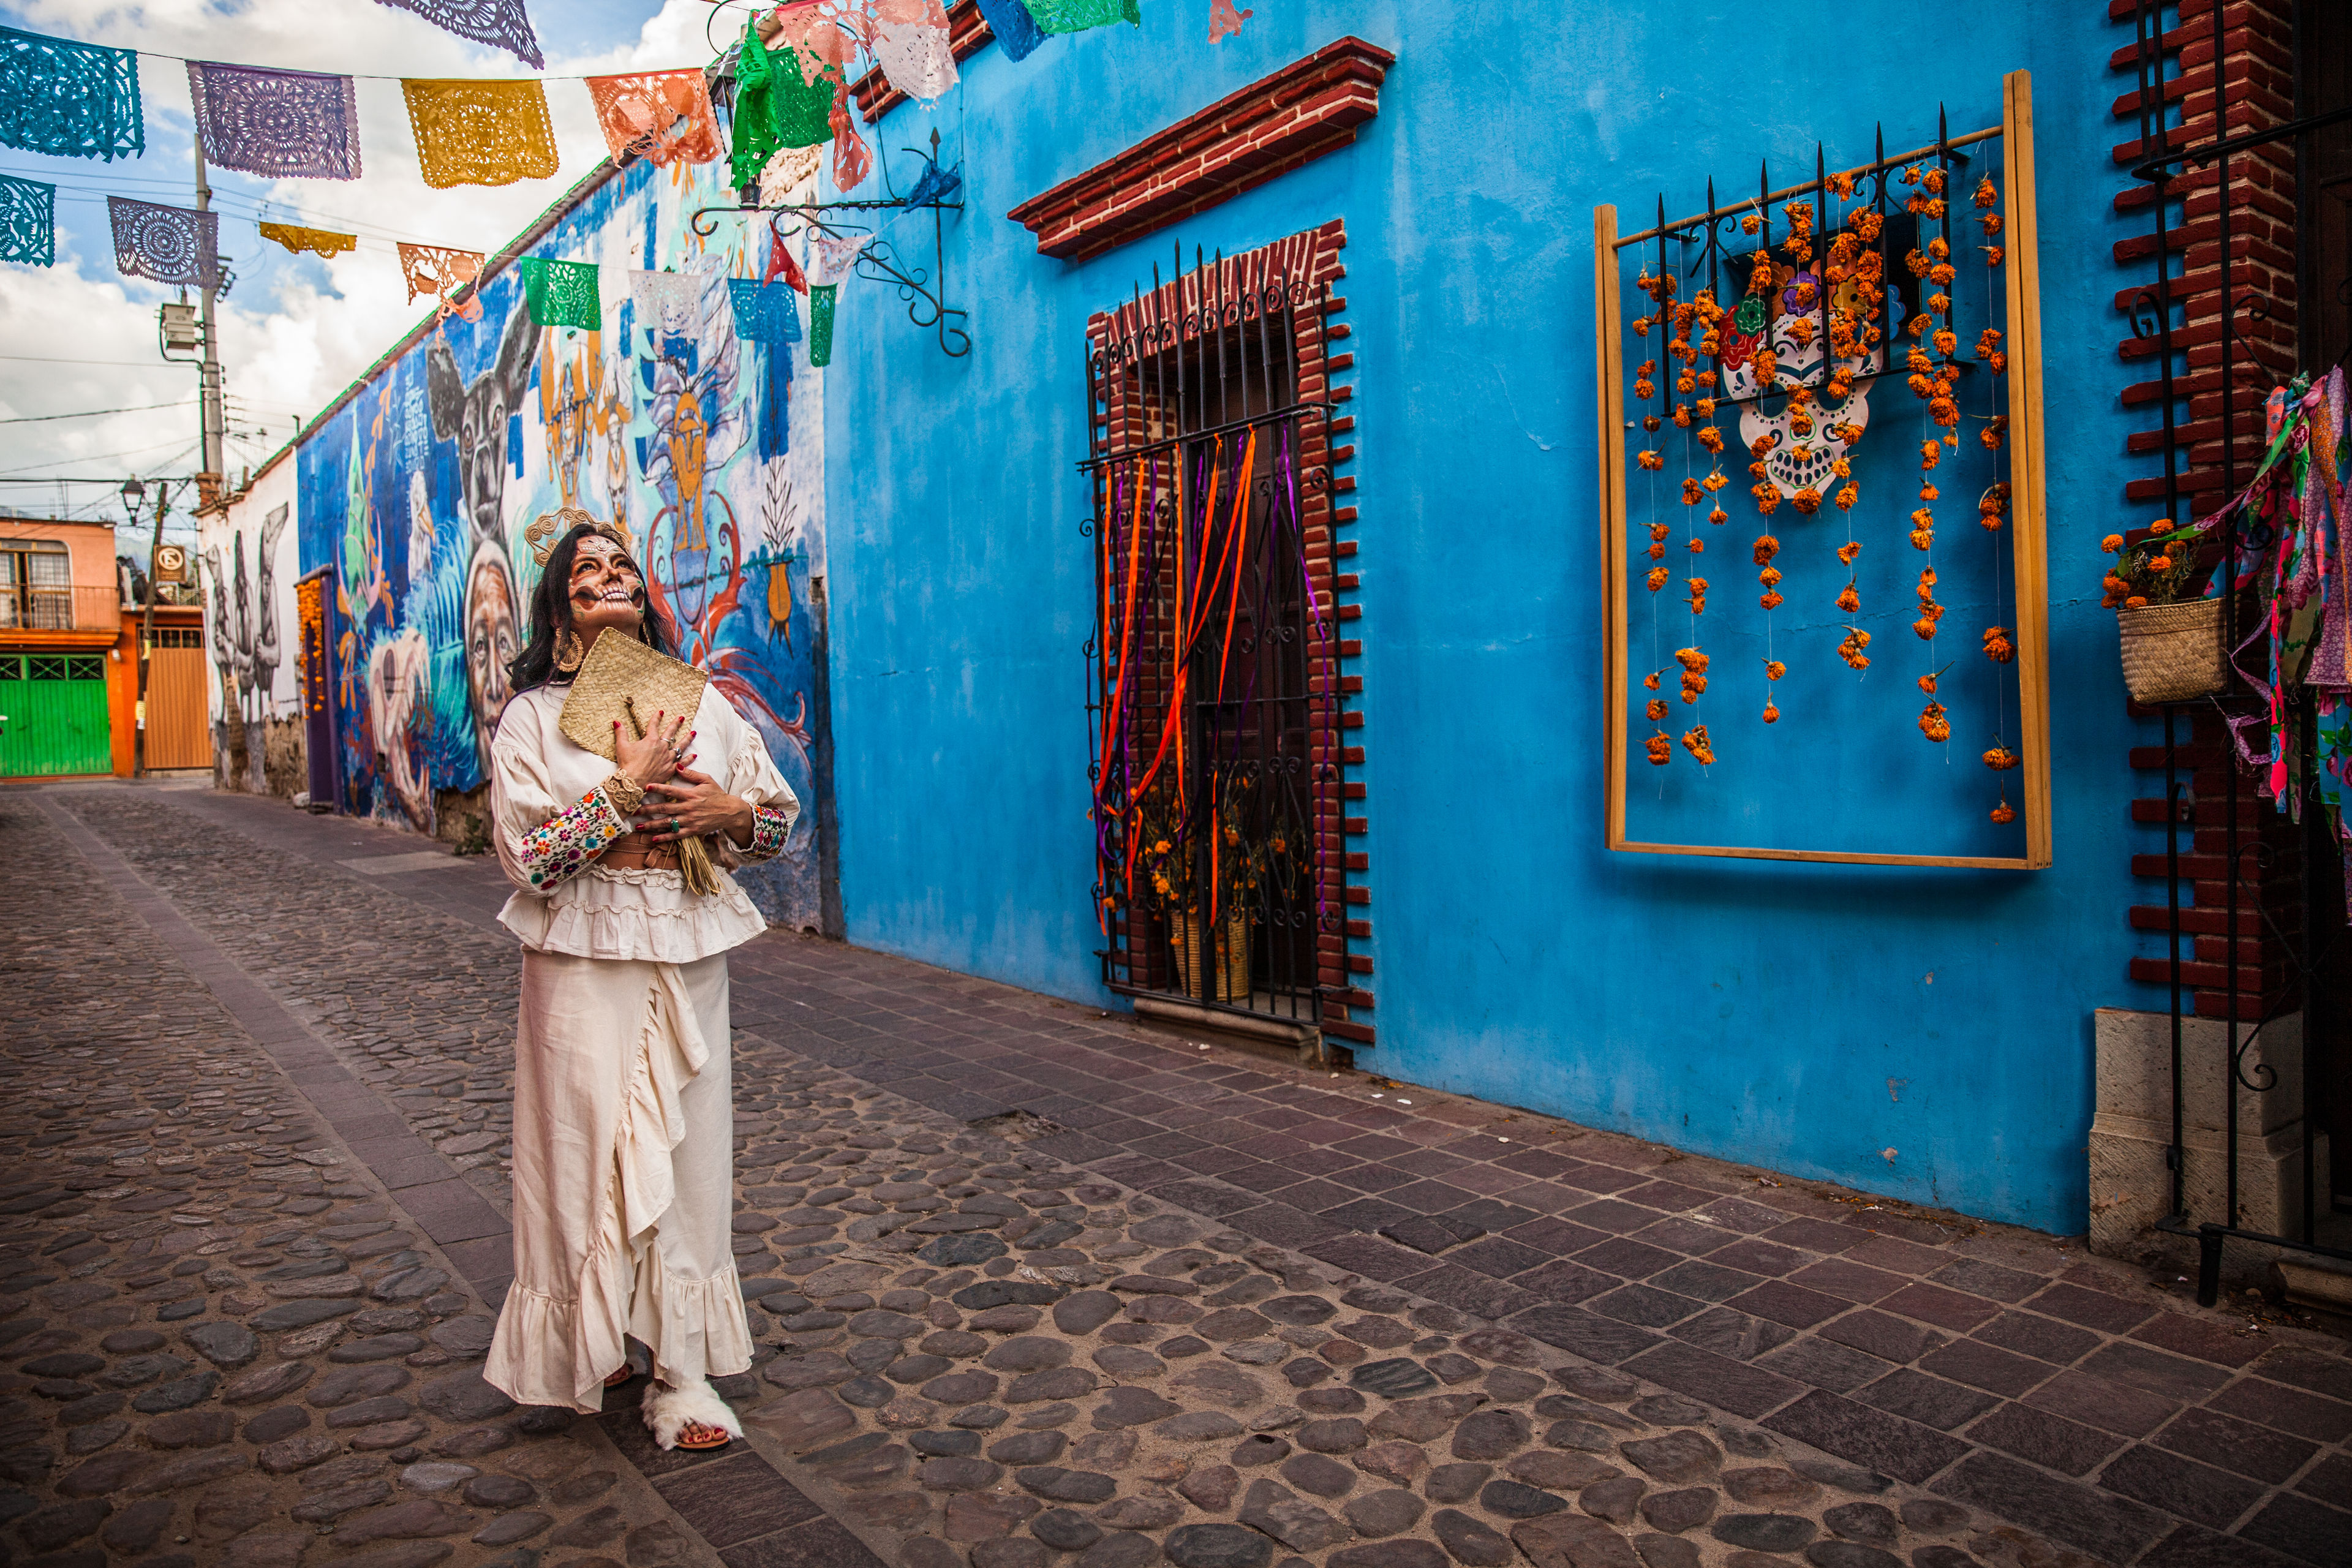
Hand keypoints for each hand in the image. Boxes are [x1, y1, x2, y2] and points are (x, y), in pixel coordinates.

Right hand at [615, 711, 691, 789]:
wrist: (634, 781)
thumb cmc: (628, 764)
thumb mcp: (622, 746)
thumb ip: (621, 733)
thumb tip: (616, 722)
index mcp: (651, 740)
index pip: (654, 725)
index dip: (657, 718)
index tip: (661, 712)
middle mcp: (662, 747)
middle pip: (671, 733)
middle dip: (676, 724)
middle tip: (682, 718)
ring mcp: (668, 758)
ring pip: (680, 746)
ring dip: (687, 739)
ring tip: (693, 733)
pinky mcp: (670, 769)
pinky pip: (682, 762)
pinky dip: (688, 759)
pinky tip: (694, 755)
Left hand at [636, 765, 753, 846]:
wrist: (729, 812)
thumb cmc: (717, 794)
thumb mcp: (707, 780)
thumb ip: (691, 774)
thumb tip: (677, 765)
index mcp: (690, 794)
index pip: (670, 790)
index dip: (657, 788)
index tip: (645, 787)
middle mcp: (688, 808)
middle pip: (664, 808)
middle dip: (647, 809)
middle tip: (633, 810)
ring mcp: (690, 820)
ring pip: (667, 823)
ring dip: (651, 825)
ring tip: (638, 826)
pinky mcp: (692, 830)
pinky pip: (676, 835)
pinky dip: (665, 838)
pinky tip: (653, 839)